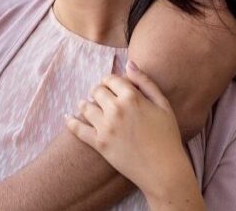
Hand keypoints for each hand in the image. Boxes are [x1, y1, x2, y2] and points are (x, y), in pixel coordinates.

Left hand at [65, 61, 201, 206]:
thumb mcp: (163, 105)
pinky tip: (67, 118)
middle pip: (96, 91)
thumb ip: (145, 82)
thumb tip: (129, 64)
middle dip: (98, 91)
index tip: (111, 86)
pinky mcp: (99, 144)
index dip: (110, 81)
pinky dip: (70, 122)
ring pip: (85, 106)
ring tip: (86, 106)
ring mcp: (106, 127)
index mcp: (132, 97)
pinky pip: (78, 129)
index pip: (110, 79)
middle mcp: (116, 109)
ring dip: (85, 104)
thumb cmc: (167, 137)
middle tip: (101, 97)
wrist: (164, 171)